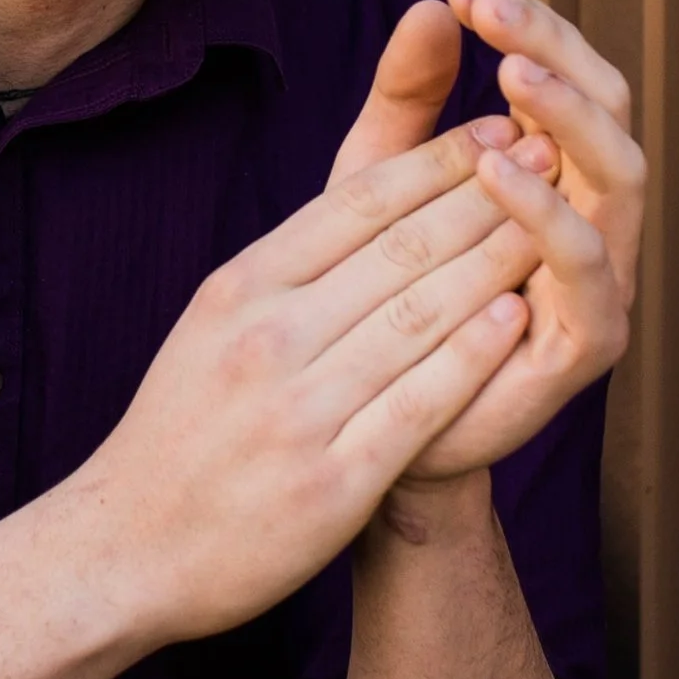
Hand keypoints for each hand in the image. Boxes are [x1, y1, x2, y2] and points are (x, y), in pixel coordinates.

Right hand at [76, 124, 549, 643]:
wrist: (125, 549)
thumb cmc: (181, 430)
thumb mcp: (213, 324)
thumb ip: (288, 266)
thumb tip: (369, 203)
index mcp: (240, 290)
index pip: (354, 205)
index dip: (433, 161)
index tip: (492, 130)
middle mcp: (267, 340)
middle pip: (398, 250)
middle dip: (485, 195)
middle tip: (547, 153)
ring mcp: (300, 413)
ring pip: (419, 316)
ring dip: (494, 261)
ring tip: (552, 224)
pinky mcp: (333, 485)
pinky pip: (417, 404)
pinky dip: (471, 356)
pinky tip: (515, 319)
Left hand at [330, 0, 643, 482]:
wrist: (361, 427)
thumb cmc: (374, 297)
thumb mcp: (376, 184)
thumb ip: (407, 100)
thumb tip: (429, 4)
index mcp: (551, 167)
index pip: (563, 73)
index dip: (525, 25)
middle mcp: (591, 214)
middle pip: (609, 108)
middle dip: (553, 51)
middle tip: (490, 10)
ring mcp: (601, 278)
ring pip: (621, 176)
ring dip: (569, 118)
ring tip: (512, 72)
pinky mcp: (589, 341)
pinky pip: (591, 267)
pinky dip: (551, 214)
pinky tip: (498, 172)